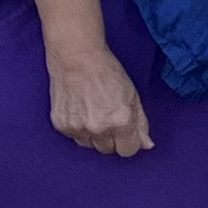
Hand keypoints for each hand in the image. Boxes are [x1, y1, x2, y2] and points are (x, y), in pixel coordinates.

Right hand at [44, 37, 149, 154]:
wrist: (75, 57)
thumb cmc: (106, 72)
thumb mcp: (132, 95)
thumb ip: (141, 124)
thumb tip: (146, 145)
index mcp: (121, 122)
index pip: (128, 151)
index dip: (128, 141)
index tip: (125, 131)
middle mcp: (99, 129)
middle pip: (108, 150)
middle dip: (111, 138)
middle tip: (107, 116)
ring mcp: (78, 129)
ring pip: (90, 146)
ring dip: (93, 135)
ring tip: (92, 112)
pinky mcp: (61, 125)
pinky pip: (74, 137)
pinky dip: (78, 128)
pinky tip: (80, 110)